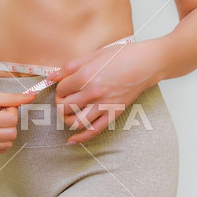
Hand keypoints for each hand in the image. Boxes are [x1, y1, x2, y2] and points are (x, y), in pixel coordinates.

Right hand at [0, 85, 37, 153]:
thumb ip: (16, 98)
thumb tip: (35, 94)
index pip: (12, 120)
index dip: (11, 111)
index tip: (2, 107)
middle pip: (12, 134)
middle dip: (10, 123)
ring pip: (8, 144)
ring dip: (6, 132)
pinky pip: (1, 149)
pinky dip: (1, 140)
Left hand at [48, 40, 164, 143]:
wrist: (146, 64)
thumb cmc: (121, 56)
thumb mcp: (92, 55)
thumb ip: (69, 67)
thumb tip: (50, 78)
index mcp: (86, 76)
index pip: (61, 89)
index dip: (60, 88)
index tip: (64, 86)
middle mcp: (93, 93)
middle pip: (65, 106)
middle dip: (61, 104)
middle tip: (64, 100)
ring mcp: (104, 105)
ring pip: (76, 122)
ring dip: (67, 119)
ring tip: (68, 114)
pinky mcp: (114, 113)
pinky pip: (94, 130)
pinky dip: (81, 138)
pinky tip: (71, 141)